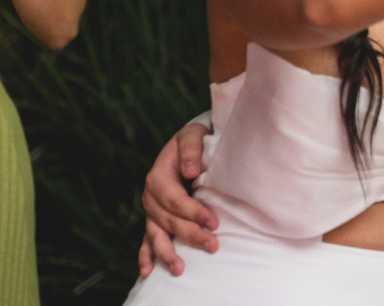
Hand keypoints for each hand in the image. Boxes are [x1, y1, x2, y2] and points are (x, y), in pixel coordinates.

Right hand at [138, 122, 218, 276]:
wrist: (188, 145)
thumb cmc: (193, 140)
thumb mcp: (192, 136)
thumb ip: (191, 150)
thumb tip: (190, 170)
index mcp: (158, 176)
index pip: (174, 200)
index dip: (193, 212)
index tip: (213, 222)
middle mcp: (151, 196)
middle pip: (168, 220)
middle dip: (190, 234)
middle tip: (212, 245)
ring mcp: (151, 210)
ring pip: (156, 234)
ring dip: (167, 252)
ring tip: (179, 269)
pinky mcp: (155, 219)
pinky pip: (147, 239)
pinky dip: (146, 256)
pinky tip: (148, 272)